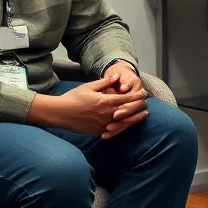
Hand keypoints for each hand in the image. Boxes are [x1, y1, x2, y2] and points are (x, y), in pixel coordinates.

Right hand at [29, 73, 147, 137]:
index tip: (144, 93)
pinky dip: (123, 126)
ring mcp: (104, 124)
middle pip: (129, 111)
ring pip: (124, 122)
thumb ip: (104, 83)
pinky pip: (114, 130)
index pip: (126, 99)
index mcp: (106, 101)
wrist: (61, 113)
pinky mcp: (99, 131)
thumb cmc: (74, 98)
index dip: (137, 96)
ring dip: (135, 118)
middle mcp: (107, 114)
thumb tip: (116, 77)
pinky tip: (128, 124)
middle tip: (146, 104)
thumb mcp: (89, 86)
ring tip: (143, 115)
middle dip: (139, 107)